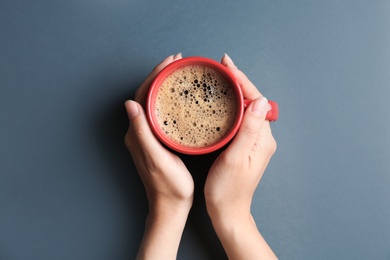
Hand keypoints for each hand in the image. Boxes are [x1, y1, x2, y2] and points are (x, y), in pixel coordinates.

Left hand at [124, 53, 193, 259]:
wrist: (170, 206)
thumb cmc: (168, 186)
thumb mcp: (157, 158)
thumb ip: (143, 132)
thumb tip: (130, 104)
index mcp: (137, 133)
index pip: (142, 95)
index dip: (155, 76)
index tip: (170, 62)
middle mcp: (139, 132)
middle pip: (147, 95)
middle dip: (160, 76)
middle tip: (177, 62)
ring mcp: (148, 136)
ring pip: (154, 102)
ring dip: (164, 85)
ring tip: (178, 73)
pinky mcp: (157, 141)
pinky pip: (160, 112)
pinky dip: (168, 99)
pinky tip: (180, 97)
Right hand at [204, 54, 276, 259]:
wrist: (227, 211)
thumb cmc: (228, 190)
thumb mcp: (236, 158)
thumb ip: (249, 130)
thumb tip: (261, 101)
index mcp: (262, 138)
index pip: (255, 100)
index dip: (241, 80)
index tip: (227, 65)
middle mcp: (262, 137)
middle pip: (252, 101)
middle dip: (237, 82)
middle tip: (220, 68)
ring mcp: (254, 141)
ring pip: (245, 109)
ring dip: (234, 92)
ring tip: (218, 79)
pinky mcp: (245, 145)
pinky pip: (240, 119)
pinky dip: (230, 106)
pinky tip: (219, 102)